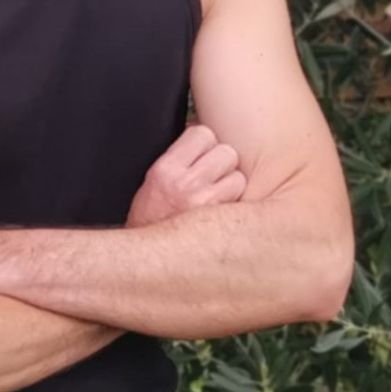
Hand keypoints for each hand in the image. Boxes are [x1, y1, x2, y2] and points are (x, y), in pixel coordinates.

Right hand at [126, 123, 245, 227]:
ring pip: (239, 175)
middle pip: (226, 152)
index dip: (206, 142)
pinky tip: (222, 209)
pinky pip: (241, 197)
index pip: (202, 133)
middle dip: (222, 162)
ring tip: (217, 193)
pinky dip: (236, 202)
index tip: (202, 153)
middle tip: (212, 175)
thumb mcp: (154, 180)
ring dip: (232, 182)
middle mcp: (184, 183)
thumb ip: (179, 158)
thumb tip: (204, 139)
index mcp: (165, 169)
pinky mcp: (220, 221)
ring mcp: (204, 203)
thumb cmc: (152, 218)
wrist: (149, 258)